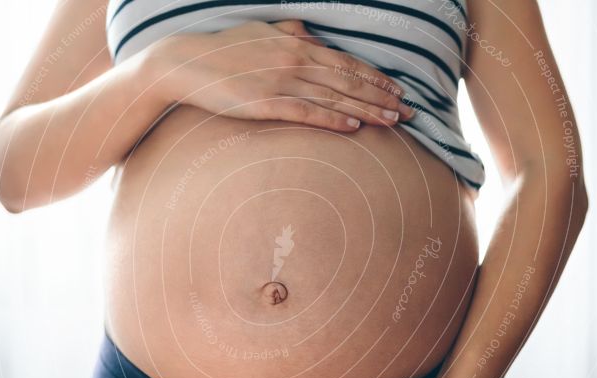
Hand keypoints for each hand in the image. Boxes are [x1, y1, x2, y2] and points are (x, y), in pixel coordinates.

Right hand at [148, 20, 413, 131]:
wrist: (185, 63)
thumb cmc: (223, 48)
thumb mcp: (261, 31)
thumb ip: (291, 32)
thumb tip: (311, 34)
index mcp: (297, 44)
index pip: (346, 62)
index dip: (376, 77)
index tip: (398, 89)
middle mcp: (295, 61)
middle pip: (349, 81)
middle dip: (383, 97)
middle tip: (410, 111)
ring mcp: (281, 82)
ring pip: (335, 97)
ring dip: (368, 110)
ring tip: (394, 122)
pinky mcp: (266, 104)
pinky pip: (307, 112)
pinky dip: (333, 118)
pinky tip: (354, 127)